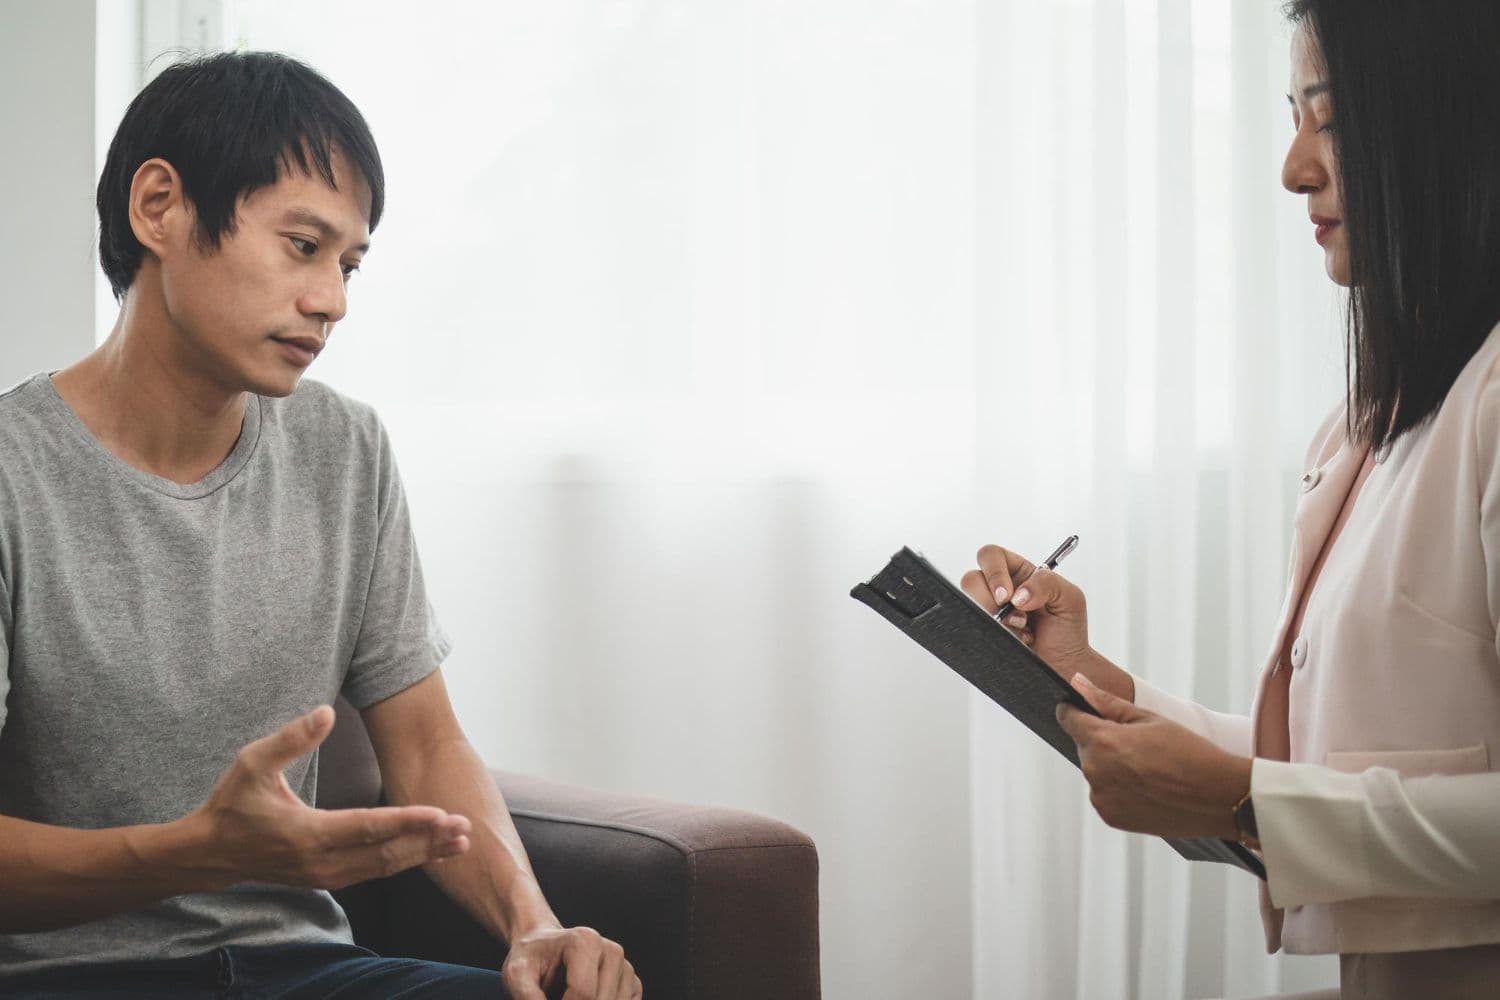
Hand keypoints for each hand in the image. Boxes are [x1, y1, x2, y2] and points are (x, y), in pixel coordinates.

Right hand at [185, 706, 471, 889]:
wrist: (210, 853)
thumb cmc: (232, 802)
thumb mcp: (252, 762)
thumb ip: (291, 738)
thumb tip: (327, 712)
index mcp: (305, 833)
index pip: (366, 828)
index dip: (406, 820)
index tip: (440, 813)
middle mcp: (319, 862)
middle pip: (385, 854)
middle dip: (428, 840)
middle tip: (465, 826)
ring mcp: (324, 876)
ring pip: (384, 867)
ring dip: (423, 854)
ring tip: (460, 842)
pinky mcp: (327, 880)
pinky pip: (374, 872)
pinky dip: (405, 862)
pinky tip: (432, 852)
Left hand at [501, 925, 641, 999]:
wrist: (543, 949)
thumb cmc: (530, 960)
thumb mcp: (516, 974)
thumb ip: (527, 997)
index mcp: (586, 941)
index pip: (584, 994)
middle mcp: (611, 951)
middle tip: (556, 996)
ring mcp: (625, 967)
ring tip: (567, 996)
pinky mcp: (632, 982)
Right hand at [961, 543, 1132, 700]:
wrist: (1064, 666)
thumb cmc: (1068, 631)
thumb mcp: (1070, 598)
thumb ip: (1047, 583)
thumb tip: (1019, 593)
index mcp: (1020, 572)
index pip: (993, 556)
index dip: (994, 572)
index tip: (1008, 596)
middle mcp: (1001, 589)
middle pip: (972, 579)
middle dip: (989, 600)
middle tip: (1014, 617)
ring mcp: (990, 611)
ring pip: (968, 603)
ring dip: (995, 619)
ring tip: (1021, 629)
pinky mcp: (985, 631)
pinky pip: (973, 627)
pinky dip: (994, 635)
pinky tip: (1016, 640)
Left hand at [1056, 674, 1250, 839]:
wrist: (1217, 796)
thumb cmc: (1189, 753)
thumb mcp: (1149, 718)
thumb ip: (1107, 701)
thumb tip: (1077, 682)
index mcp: (1102, 740)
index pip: (1068, 718)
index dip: (1076, 711)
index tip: (1085, 710)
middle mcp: (1095, 770)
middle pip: (1084, 746)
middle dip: (1102, 741)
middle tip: (1138, 744)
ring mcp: (1101, 797)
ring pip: (1095, 771)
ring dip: (1110, 766)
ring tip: (1147, 768)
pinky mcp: (1111, 816)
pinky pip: (1105, 794)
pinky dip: (1118, 789)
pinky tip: (1146, 787)